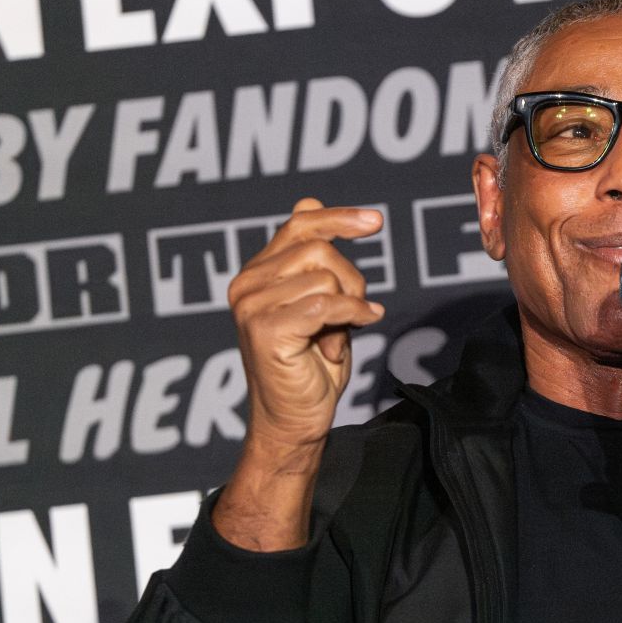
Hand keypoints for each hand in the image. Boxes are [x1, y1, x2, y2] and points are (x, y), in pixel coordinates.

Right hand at [215, 198, 384, 549]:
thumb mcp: (319, 306)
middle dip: (352, 281)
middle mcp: (247, 284)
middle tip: (354, 317)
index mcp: (257, 273)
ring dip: (348, 309)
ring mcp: (252, 305)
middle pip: (320, 249)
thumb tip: (310, 201)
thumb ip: (314, 262)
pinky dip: (352, 315)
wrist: (296, 421)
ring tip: (336, 340)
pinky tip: (355, 334)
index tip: (374, 222)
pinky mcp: (266, 329)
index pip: (300, 224)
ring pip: (326, 276)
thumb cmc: (310, 368)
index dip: (339, 217)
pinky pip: (326, 303)